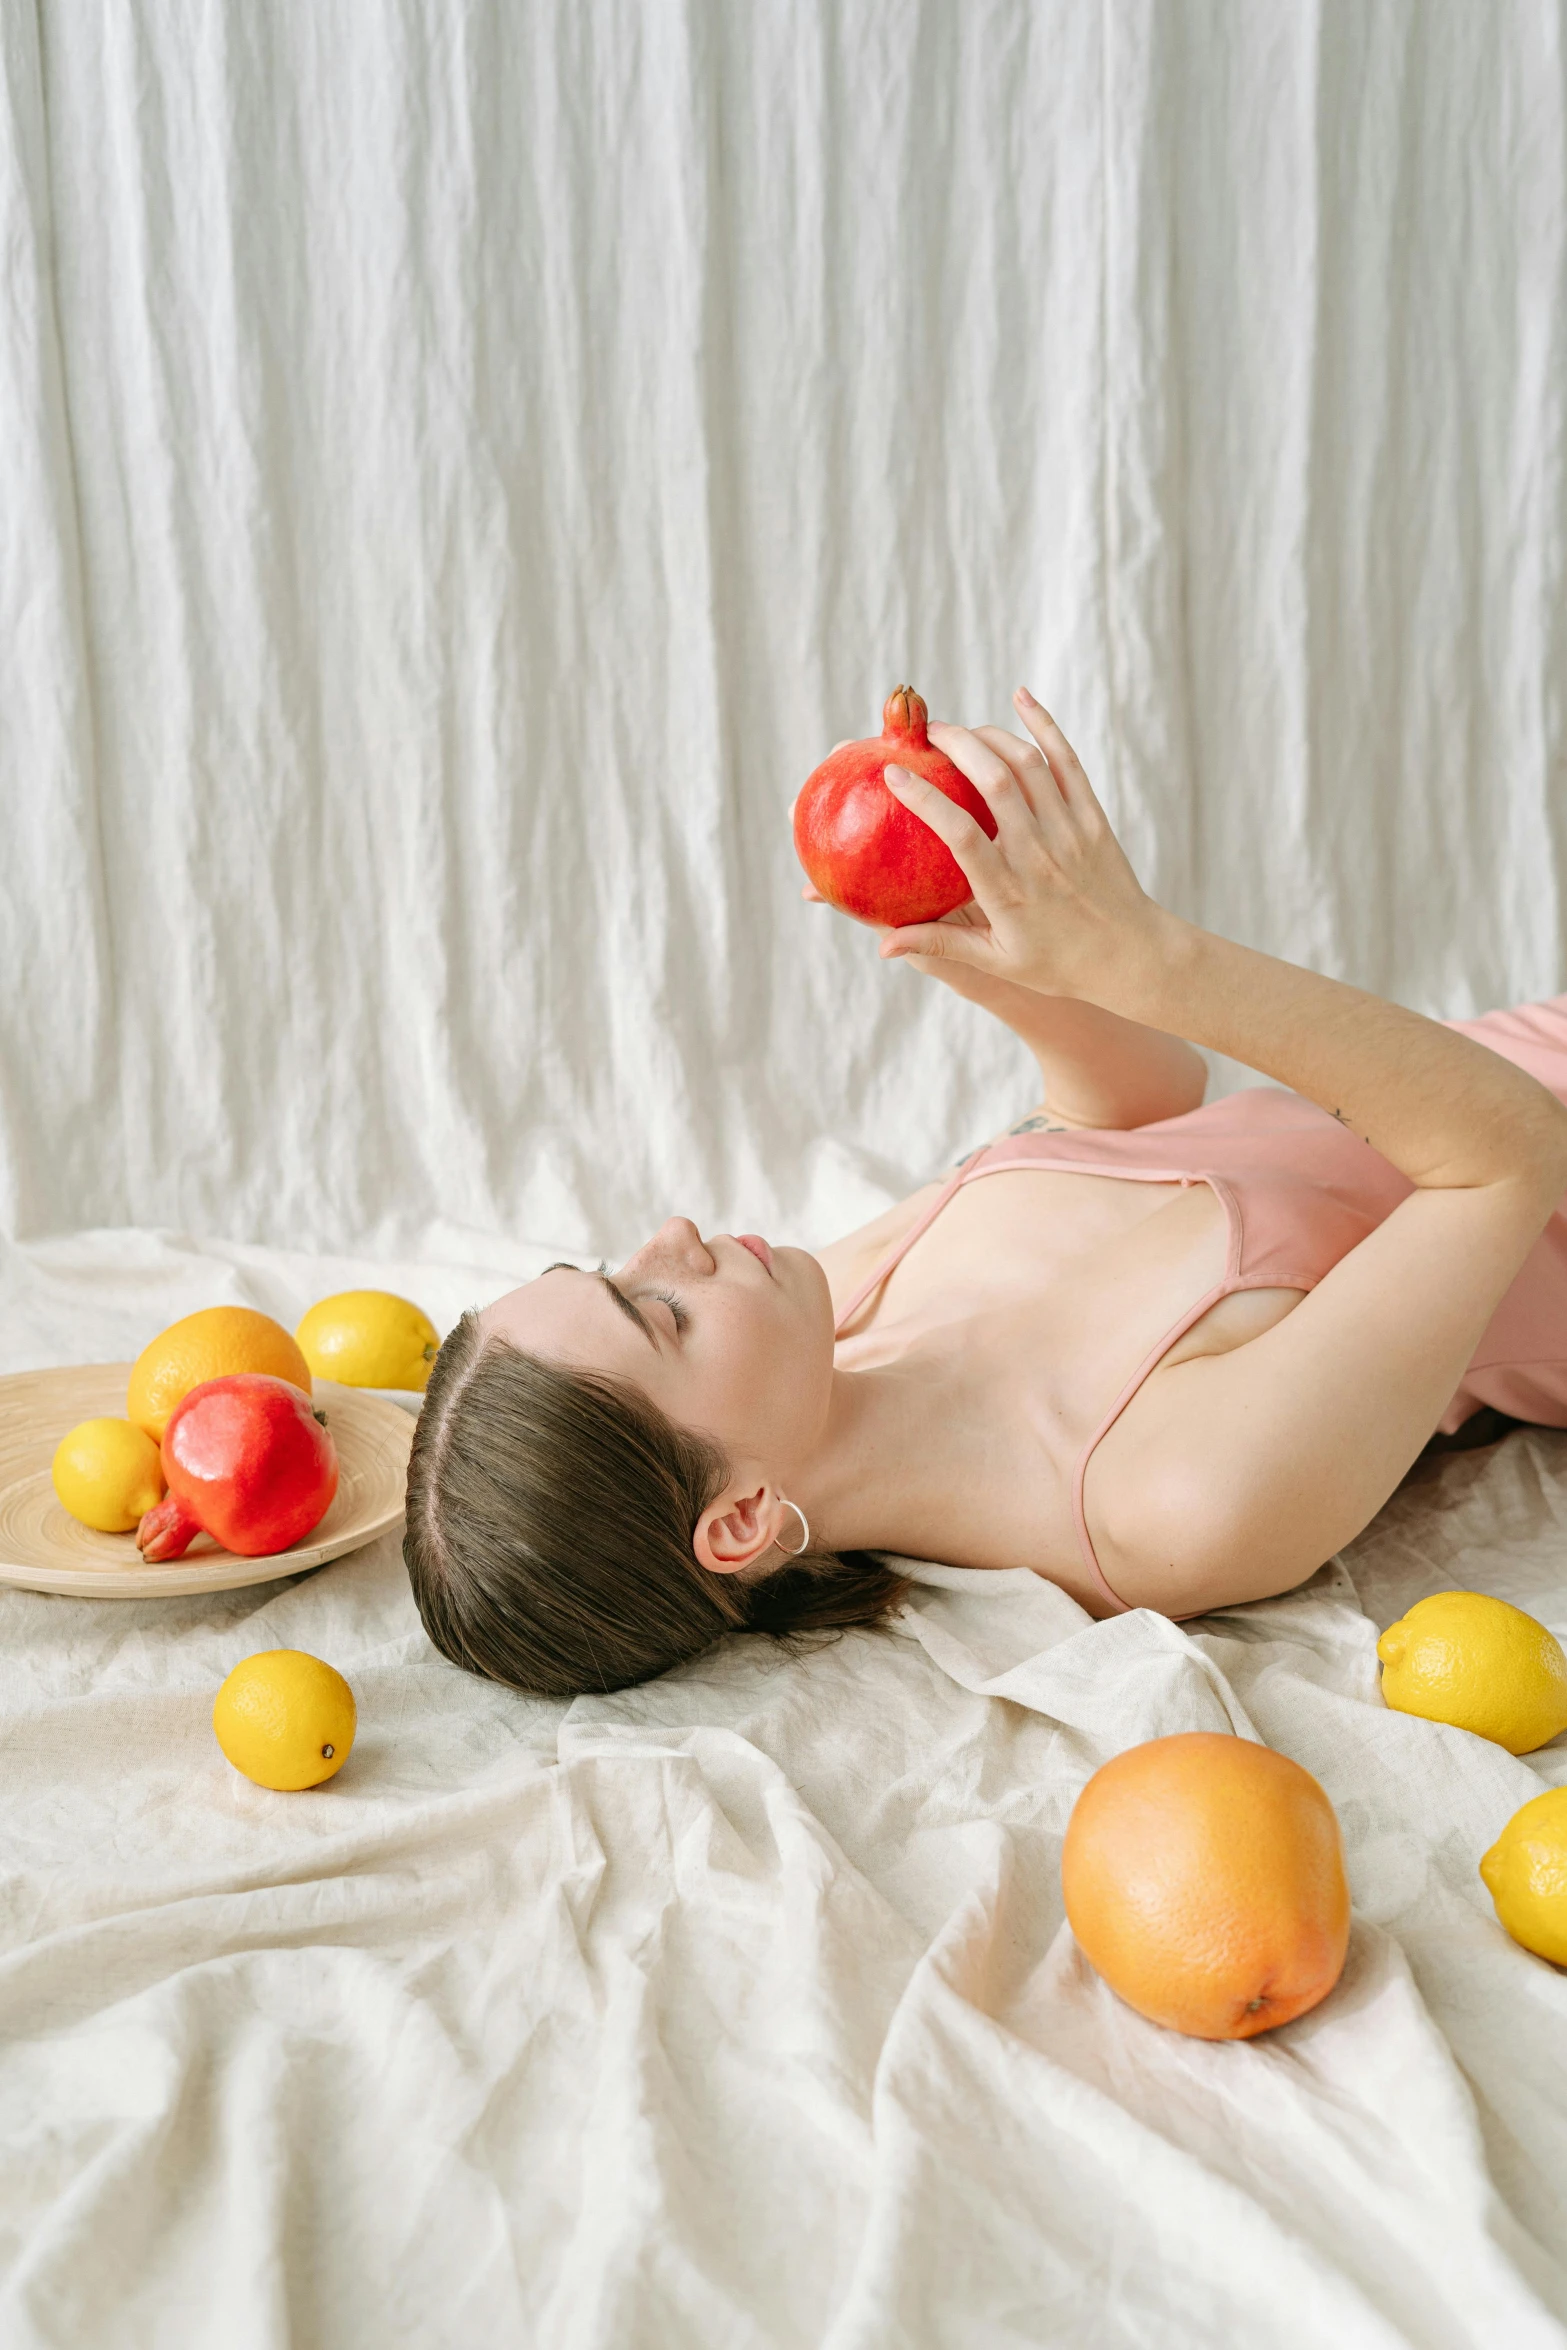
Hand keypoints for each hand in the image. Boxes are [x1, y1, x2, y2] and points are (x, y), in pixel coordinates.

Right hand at [877, 691, 1166, 1002]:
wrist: (1131, 956)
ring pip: (1027, 763)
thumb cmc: (1056, 963)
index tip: (894, 773)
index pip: (960, 834)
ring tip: (958, 730)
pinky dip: (1044, 724)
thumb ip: (939, 944)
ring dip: (989, 734)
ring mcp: (1070, 830)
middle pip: (993, 781)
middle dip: (955, 745)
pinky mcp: (1093, 817)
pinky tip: (1020, 697)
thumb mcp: (996, 961)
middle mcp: (1038, 854)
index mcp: (1008, 890)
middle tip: (925, 735)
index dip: (926, 798)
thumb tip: (882, 945)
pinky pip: (1068, 760)